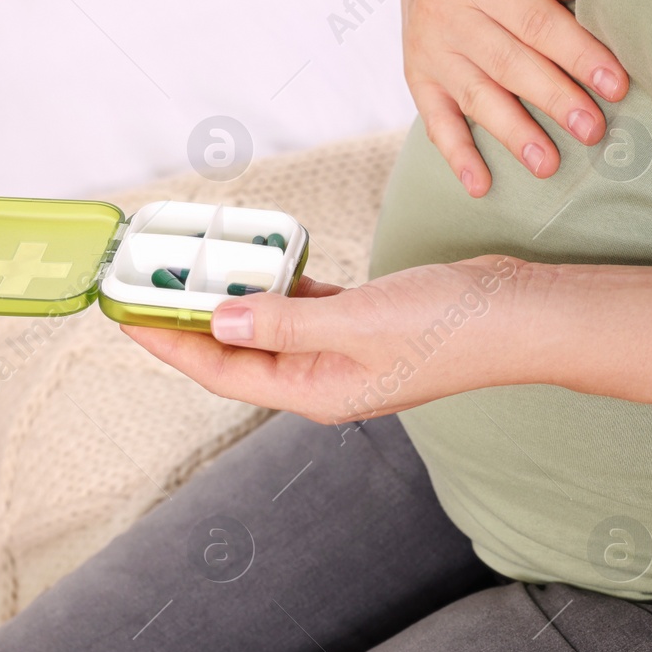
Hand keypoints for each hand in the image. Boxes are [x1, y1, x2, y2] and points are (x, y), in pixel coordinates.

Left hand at [121, 257, 530, 424]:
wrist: (523, 317)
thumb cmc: (454, 329)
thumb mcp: (359, 322)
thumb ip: (286, 322)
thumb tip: (221, 318)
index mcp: (318, 391)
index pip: (222, 371)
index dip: (171, 341)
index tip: (127, 314)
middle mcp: (324, 377)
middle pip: (238, 351)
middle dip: (191, 318)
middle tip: (148, 281)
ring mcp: (344, 352)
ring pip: (269, 325)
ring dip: (233, 297)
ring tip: (192, 265)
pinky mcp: (365, 323)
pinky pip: (303, 306)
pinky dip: (280, 284)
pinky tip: (263, 260)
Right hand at [401, 0, 628, 196]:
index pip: (535, 21)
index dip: (576, 53)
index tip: (615, 82)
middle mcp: (449, 16)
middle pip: (509, 64)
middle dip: (553, 99)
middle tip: (593, 130)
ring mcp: (430, 51)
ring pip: (476, 97)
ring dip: (512, 134)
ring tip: (548, 166)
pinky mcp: (418, 76)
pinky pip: (435, 120)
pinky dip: (457, 155)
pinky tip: (481, 186)